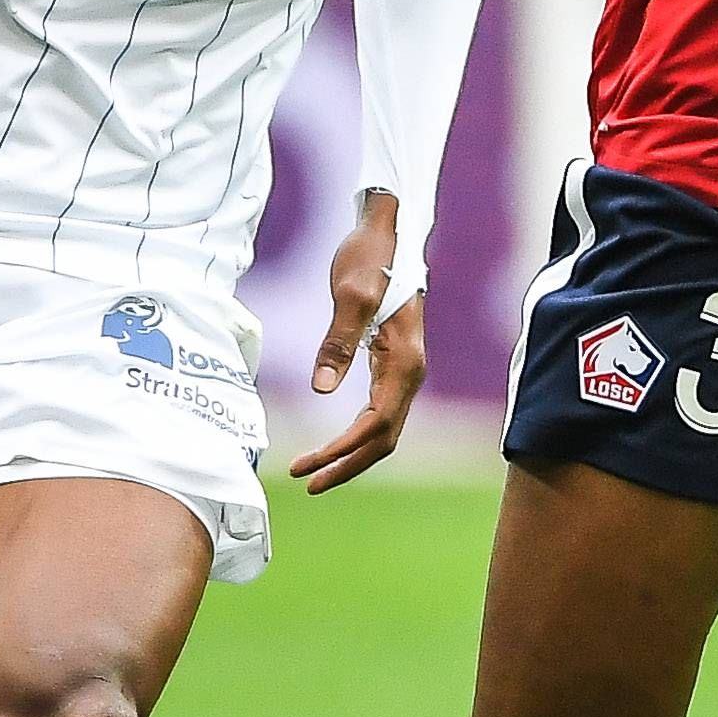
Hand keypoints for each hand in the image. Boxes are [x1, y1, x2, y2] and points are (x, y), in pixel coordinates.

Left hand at [288, 192, 425, 494]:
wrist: (389, 232)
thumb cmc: (370, 258)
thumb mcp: (349, 295)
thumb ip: (337, 343)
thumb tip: (321, 389)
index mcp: (404, 361)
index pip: (374, 424)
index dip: (341, 451)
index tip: (307, 465)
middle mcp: (410, 373)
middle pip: (383, 439)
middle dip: (346, 465)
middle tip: (308, 484)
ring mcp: (404, 371)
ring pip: (384, 431)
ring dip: (352, 456)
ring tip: (316, 473)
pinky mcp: (392, 365)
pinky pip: (380, 414)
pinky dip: (357, 436)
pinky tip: (335, 444)